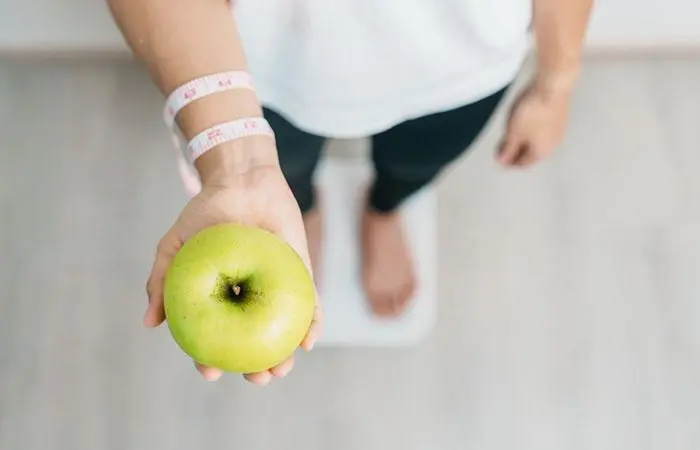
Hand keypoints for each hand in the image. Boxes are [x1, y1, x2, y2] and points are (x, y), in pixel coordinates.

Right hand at [144, 151, 321, 385]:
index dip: (213, 358)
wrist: (242, 180)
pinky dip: (311, 324)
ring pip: (283, 331)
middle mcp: (249, 299)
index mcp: (221, 299)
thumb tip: (149, 323)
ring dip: (285, 356)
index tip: (211, 371)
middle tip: (257, 379)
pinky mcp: (300, 274)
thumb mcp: (175, 247)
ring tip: (281, 370)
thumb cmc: (206, 213)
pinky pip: (309, 303)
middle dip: (257, 369)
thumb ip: (161, 281)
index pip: (217, 337)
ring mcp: (276, 288)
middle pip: (254, 342)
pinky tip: (308, 341)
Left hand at [497, 75, 574, 167]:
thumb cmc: (532, 111)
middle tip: (503, 146)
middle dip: (517, 151)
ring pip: (538, 140)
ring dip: (525, 140)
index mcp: (541, 152)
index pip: (524, 163)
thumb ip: (508, 149)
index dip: (509, 162)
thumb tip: (503, 161)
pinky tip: (526, 121)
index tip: (499, 158)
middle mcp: (553, 144)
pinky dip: (532, 129)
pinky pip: (544, 129)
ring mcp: (558, 130)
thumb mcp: (513, 133)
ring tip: (512, 134)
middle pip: (532, 153)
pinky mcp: (560, 116)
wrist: (552, 86)